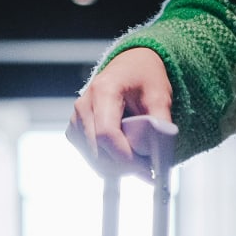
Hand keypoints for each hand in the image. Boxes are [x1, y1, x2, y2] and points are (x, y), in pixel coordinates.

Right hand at [68, 48, 172, 176]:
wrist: (130, 66)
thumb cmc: (144, 77)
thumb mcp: (160, 96)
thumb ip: (160, 125)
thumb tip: (158, 157)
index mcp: (103, 91)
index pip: (106, 134)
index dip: (126, 157)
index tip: (147, 168)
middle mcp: (83, 105)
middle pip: (97, 151)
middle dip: (124, 166)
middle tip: (148, 168)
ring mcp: (76, 118)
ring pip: (93, 158)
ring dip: (117, 166)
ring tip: (139, 160)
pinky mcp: (75, 129)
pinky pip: (89, 156)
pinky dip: (108, 162)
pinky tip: (124, 154)